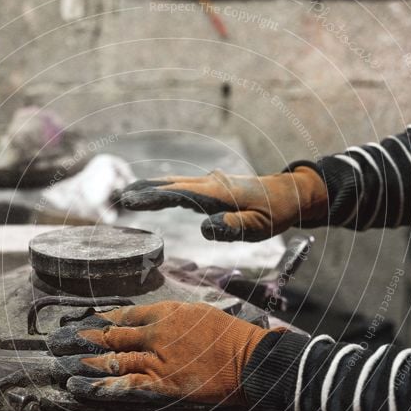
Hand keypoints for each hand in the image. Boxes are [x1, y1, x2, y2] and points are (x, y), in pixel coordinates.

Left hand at [47, 301, 272, 404]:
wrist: (251, 359)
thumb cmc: (231, 336)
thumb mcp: (198, 313)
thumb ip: (171, 318)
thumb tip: (149, 322)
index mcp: (165, 312)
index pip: (121, 315)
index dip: (96, 321)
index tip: (78, 324)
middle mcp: (156, 333)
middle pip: (109, 335)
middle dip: (78, 338)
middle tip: (53, 341)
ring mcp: (158, 359)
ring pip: (110, 358)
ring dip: (80, 360)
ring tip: (56, 361)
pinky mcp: (162, 384)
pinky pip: (124, 384)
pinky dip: (99, 385)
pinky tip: (77, 384)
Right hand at [116, 166, 326, 241]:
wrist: (290, 194)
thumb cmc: (275, 213)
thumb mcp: (258, 226)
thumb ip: (232, 225)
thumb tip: (204, 227)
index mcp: (217, 193)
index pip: (177, 193)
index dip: (152, 197)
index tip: (130, 199)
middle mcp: (210, 183)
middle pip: (170, 184)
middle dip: (143, 189)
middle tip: (119, 195)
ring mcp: (211, 183)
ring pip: (175, 183)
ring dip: (151, 187)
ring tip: (128, 193)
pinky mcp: (213, 187)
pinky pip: (183, 186)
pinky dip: (165, 188)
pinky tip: (157, 192)